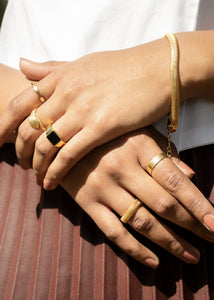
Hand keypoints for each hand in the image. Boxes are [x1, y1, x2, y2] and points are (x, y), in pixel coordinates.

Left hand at [1, 32, 213, 189]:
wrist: (156, 70)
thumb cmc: (123, 67)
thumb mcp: (83, 63)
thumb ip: (52, 68)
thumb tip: (22, 64)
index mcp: (60, 77)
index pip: (20, 103)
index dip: (4, 124)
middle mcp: (66, 93)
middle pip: (28, 128)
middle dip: (19, 150)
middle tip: (20, 163)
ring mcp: (82, 111)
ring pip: (45, 145)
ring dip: (36, 165)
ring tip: (36, 176)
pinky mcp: (101, 127)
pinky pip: (68, 155)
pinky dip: (55, 172)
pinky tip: (51, 183)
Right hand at [61, 127, 213, 267]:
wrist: (63, 141)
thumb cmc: (109, 138)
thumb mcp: (137, 135)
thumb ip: (165, 155)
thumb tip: (191, 177)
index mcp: (138, 146)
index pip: (174, 180)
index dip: (198, 204)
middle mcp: (121, 167)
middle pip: (163, 204)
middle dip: (191, 226)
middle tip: (210, 239)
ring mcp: (102, 186)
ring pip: (142, 222)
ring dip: (170, 243)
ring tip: (191, 256)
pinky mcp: (87, 201)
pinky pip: (113, 231)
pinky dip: (135, 250)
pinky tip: (154, 261)